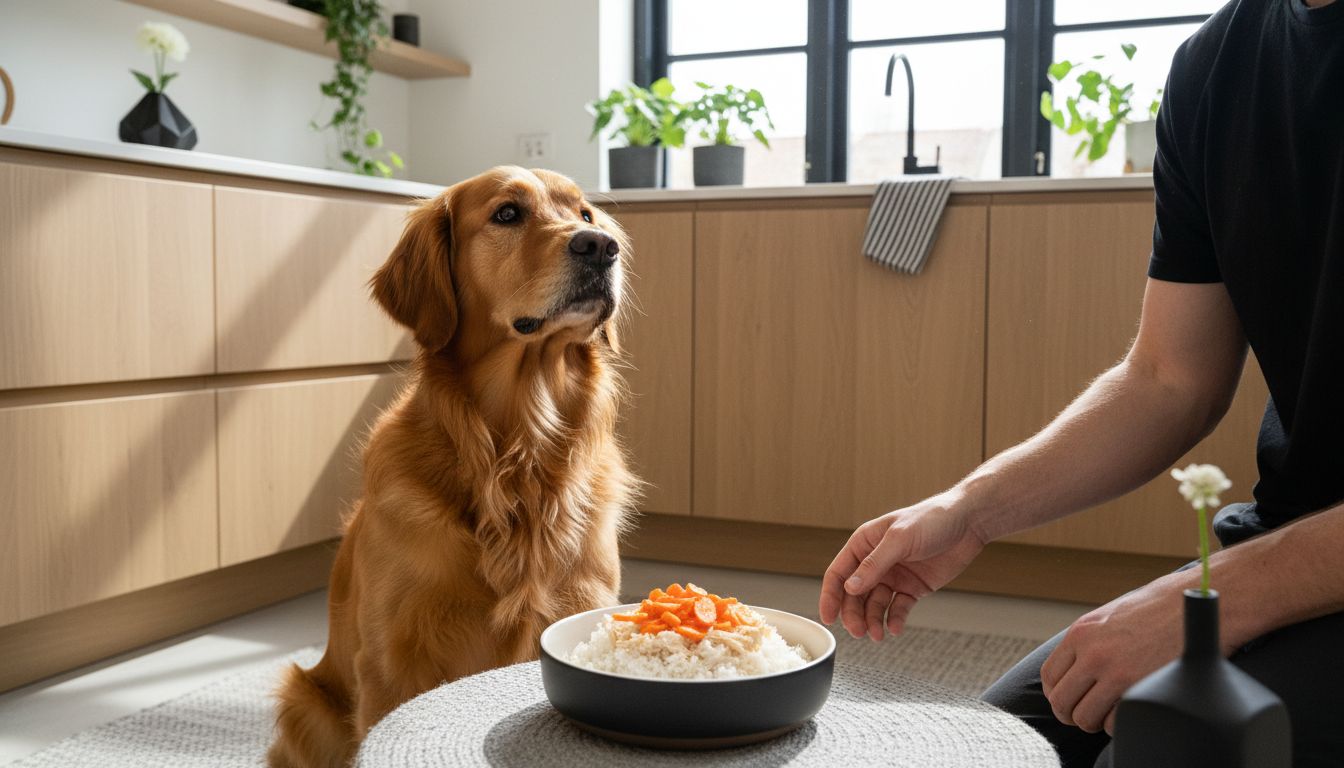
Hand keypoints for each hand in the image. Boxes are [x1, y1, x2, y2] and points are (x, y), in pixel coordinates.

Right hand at [819, 492, 985, 640]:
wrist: (968, 523)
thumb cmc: (932, 519)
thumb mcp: (900, 539)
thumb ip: (874, 564)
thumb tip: (850, 588)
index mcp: (864, 544)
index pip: (839, 573)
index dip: (830, 596)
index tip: (828, 618)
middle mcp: (875, 561)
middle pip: (854, 594)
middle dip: (854, 614)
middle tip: (858, 632)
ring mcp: (894, 576)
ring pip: (874, 604)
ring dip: (873, 620)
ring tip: (877, 635)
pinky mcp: (912, 587)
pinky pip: (898, 608)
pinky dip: (895, 619)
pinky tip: (895, 628)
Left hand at [1041, 574, 1222, 733]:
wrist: (1199, 605)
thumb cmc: (1160, 609)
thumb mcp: (1111, 616)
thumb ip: (1089, 642)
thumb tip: (1075, 670)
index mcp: (1081, 633)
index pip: (1050, 676)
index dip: (1058, 693)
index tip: (1071, 699)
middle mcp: (1093, 654)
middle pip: (1061, 702)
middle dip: (1073, 713)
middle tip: (1089, 714)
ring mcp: (1116, 673)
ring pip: (1084, 718)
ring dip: (1095, 722)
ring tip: (1110, 714)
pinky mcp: (1140, 690)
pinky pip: (1114, 725)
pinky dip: (1120, 725)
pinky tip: (1131, 713)